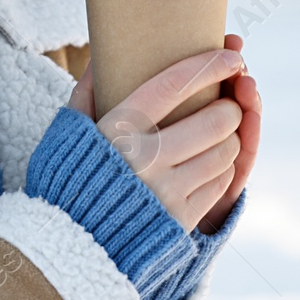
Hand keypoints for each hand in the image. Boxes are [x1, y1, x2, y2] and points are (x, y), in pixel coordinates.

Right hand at [67, 33, 262, 235]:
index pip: (174, 85)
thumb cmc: (69, 177)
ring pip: (225, 152)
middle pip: (214, 119)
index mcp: (117, 128)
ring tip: (219, 136)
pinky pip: (220, 183)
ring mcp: (165, 191)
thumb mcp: (68, 131)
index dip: (209, 65)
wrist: (68, 245)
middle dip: (229, 107)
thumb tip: (99, 55)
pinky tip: (208, 165)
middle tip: (225, 105)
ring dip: (230, 138)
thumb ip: (86, 91)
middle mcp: (144, 158)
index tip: (232, 55)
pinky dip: (221, 169)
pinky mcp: (179, 218)